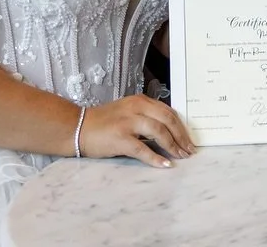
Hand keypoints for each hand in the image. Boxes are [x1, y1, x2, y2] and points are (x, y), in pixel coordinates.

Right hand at [79, 94, 194, 166]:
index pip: (168, 111)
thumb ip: (146, 117)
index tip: (189, 140)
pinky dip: (156, 158)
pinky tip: (165, 165)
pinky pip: (143, 149)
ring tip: (180, 157)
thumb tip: (169, 132)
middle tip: (189, 150)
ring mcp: (128, 123)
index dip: (181, 126)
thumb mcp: (127, 112)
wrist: (78, 127)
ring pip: (159, 132)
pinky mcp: (120, 138)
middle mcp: (136, 108)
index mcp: (140, 101)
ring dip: (173, 146)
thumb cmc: (103, 122)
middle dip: (181, 136)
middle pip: (167, 120)